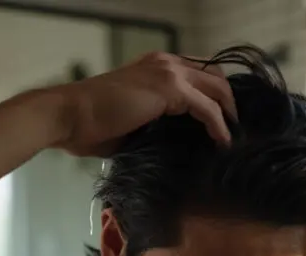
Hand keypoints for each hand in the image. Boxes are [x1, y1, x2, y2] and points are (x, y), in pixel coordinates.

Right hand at [50, 52, 237, 156]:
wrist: (70, 116)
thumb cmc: (92, 125)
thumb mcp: (132, 120)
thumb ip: (156, 122)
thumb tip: (174, 142)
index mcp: (156, 68)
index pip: (199, 75)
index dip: (215, 97)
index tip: (224, 124)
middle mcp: (166, 63)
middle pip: (215, 76)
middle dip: (229, 103)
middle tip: (235, 130)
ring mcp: (168, 72)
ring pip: (217, 87)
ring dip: (229, 113)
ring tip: (233, 138)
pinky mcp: (170, 88)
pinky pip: (207, 107)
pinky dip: (219, 125)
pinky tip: (223, 142)